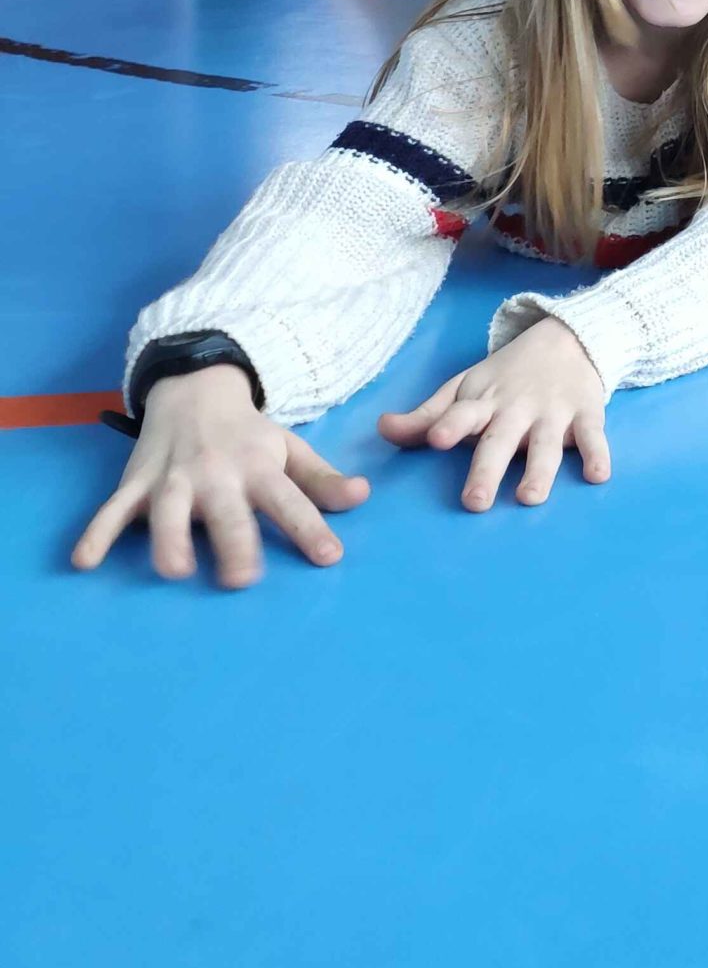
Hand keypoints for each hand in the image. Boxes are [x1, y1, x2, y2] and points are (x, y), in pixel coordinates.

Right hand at [70, 364, 369, 589]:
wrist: (194, 388)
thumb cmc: (248, 433)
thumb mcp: (289, 448)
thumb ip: (321, 479)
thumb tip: (362, 496)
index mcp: (258, 467)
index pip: (290, 500)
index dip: (310, 528)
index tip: (329, 557)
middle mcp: (216, 474)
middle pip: (227, 513)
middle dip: (234, 543)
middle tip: (242, 579)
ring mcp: (172, 479)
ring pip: (167, 512)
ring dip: (169, 539)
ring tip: (175, 571)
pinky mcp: (136, 483)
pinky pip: (112, 510)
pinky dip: (96, 534)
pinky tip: (84, 563)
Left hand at [378, 317, 609, 510]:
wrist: (568, 338)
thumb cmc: (506, 376)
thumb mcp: (464, 388)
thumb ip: (426, 416)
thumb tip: (382, 429)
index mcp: (484, 402)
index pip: (462, 414)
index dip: (449, 425)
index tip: (437, 440)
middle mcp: (517, 408)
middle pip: (500, 441)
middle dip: (487, 470)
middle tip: (474, 502)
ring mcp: (554, 412)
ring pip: (545, 445)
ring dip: (538, 470)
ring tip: (528, 497)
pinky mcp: (587, 413)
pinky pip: (593, 437)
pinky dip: (598, 454)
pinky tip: (598, 475)